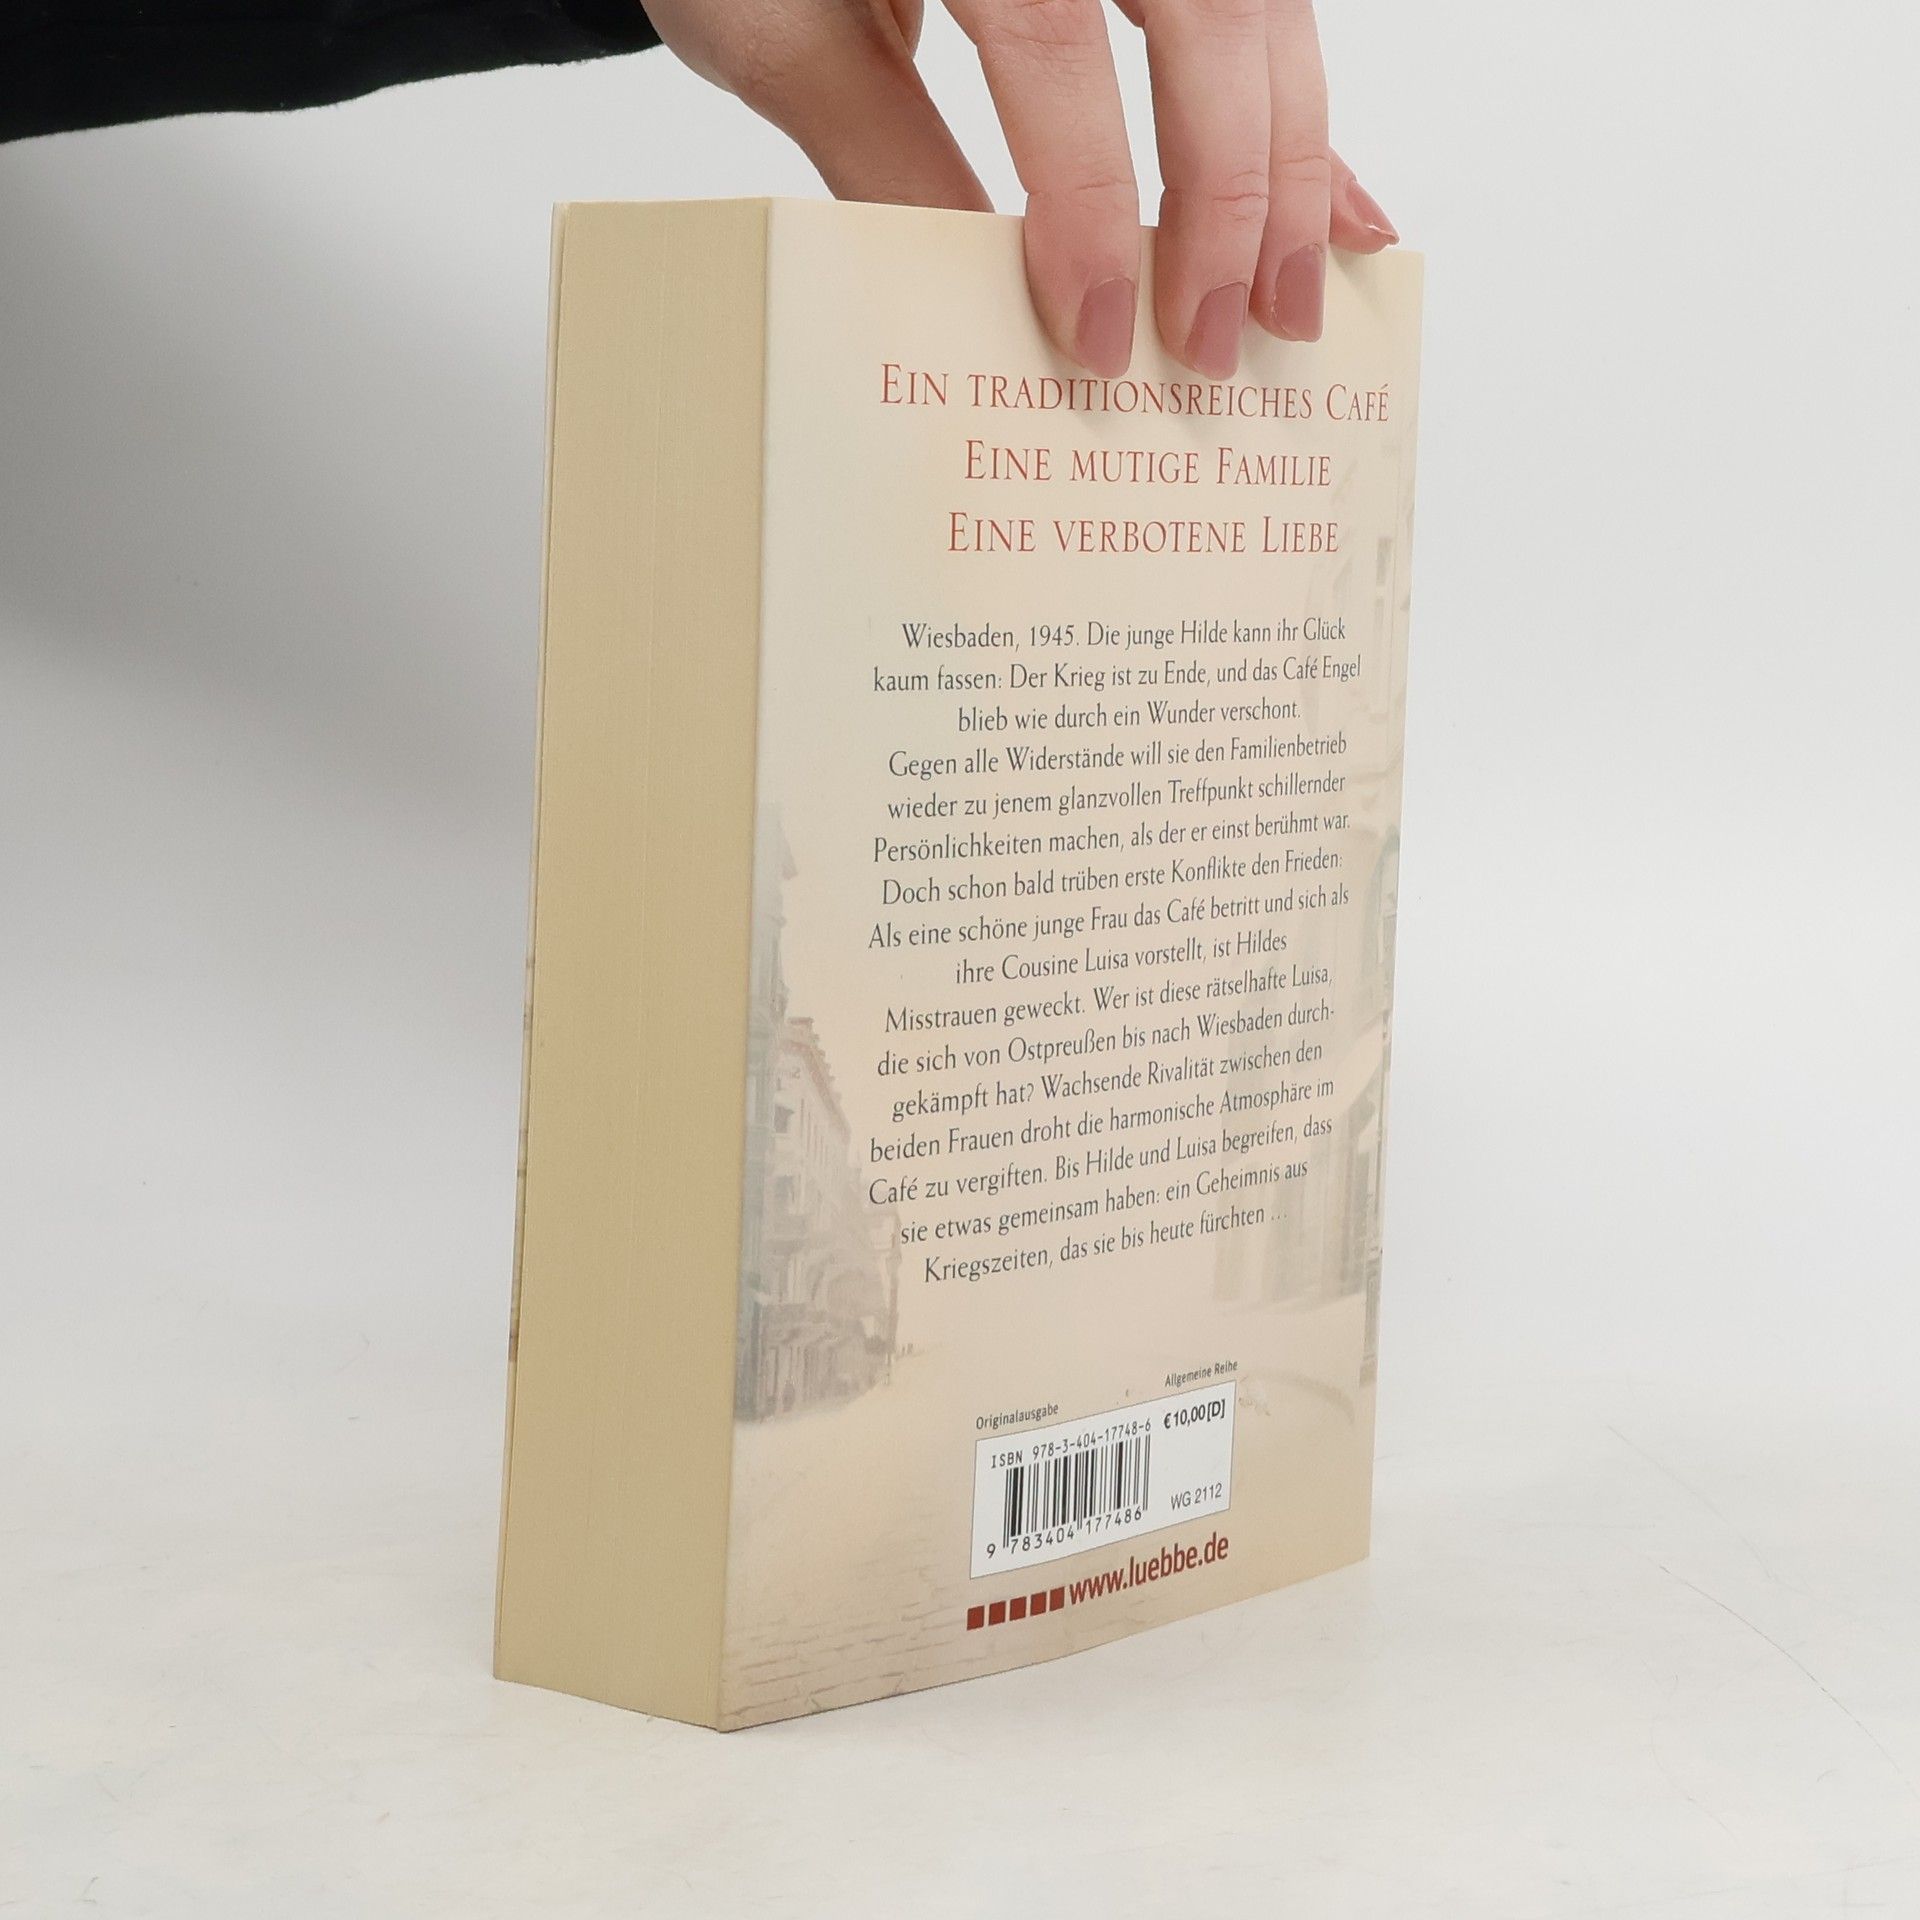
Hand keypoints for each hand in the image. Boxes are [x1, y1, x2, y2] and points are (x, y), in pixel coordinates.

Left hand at [642, 0, 1397, 378]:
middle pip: (1206, 17)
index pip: (1054, 44)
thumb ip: (884, 154)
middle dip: (1228, 197)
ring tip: (1292, 301)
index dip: (1089, 202)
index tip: (1100, 337)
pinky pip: (1261, 10)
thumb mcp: (783, 36)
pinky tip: (1340, 205)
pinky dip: (1298, 112)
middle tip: (1215, 343)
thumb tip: (988, 308)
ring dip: (1291, 165)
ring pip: (1261, 13)